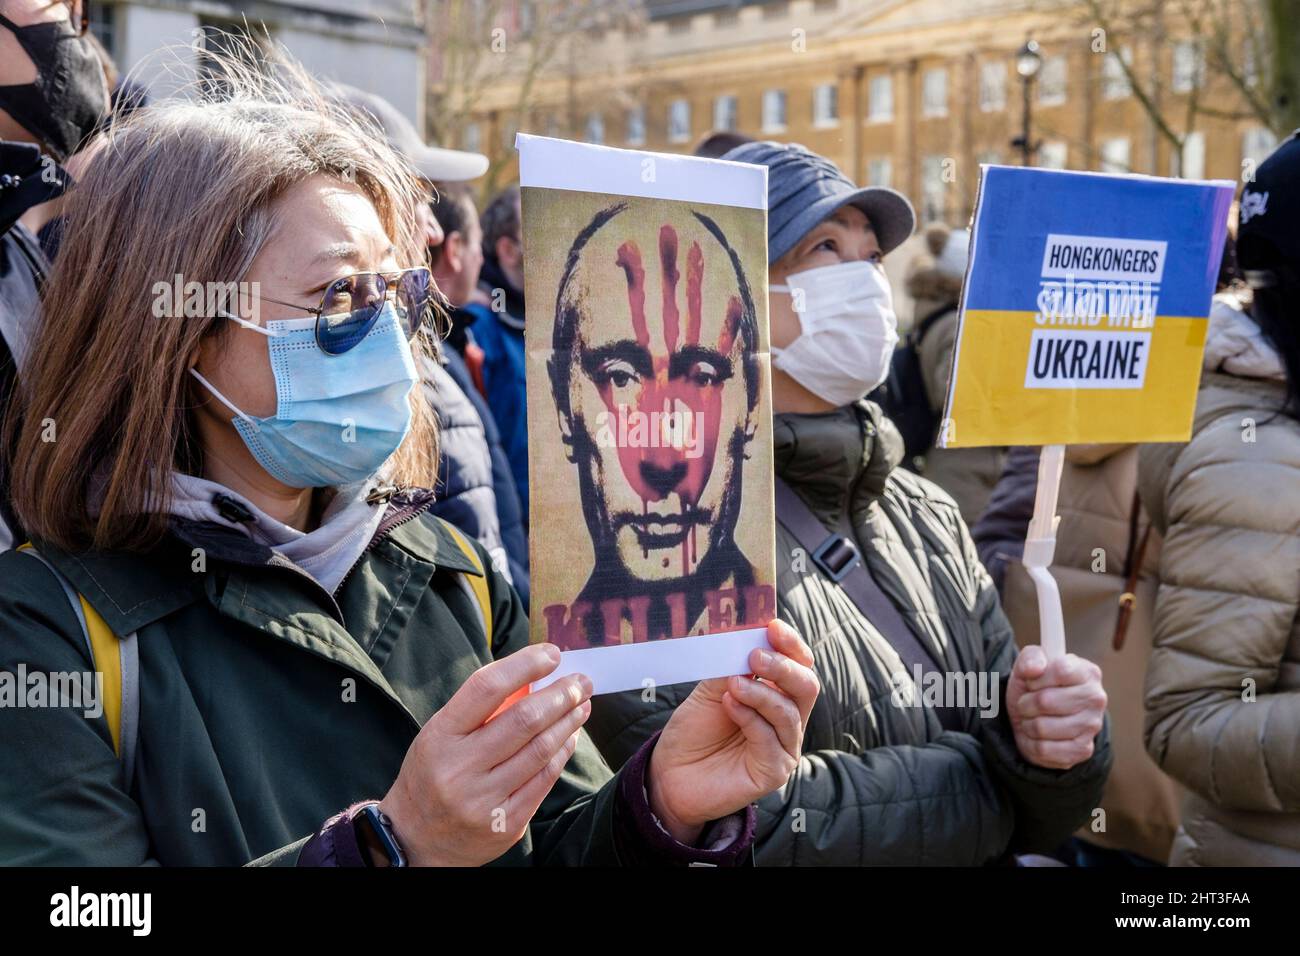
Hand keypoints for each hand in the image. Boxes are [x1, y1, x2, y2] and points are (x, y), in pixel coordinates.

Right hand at [378, 643, 590, 865]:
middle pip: (523, 720)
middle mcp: (460, 768)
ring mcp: (483, 799)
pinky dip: (562, 753)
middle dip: (560, 695)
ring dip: (568, 722)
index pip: (487, 688)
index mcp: (441, 735)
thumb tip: (534, 678)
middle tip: (580, 683)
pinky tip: (570, 736)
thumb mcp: (440, 734)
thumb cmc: (432, 774)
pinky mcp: (505, 824)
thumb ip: (480, 709)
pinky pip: (544, 781)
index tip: (552, 654)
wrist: (415, 839)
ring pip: (540, 750)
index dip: (525, 666)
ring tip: (581, 705)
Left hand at [647, 620, 818, 843]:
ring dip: (761, 693)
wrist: (671, 773)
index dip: (790, 644)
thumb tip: (744, 636)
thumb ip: (730, 666)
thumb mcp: (711, 690)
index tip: (772, 626)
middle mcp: (787, 719)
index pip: (799, 664)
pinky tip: (729, 705)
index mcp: (777, 693)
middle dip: (782, 666)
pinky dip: (750, 717)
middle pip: (806, 686)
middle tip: (754, 656)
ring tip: (733, 684)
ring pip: (789, 712)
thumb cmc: (694, 730)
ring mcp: (783, 746)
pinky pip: (771, 739)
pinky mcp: (774, 771)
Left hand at [1006, 644, 1105, 769]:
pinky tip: (1039, 736)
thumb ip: (1030, 658)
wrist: (1034, 719)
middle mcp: (1096, 698)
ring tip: (1034, 718)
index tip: (1032, 682)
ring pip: (1042, 727)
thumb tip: (1035, 668)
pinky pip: (1044, 749)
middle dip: (1026, 702)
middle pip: (1045, 701)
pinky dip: (1032, 743)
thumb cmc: (1035, 687)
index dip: (1037, 677)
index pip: (1059, 670)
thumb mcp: (1027, 666)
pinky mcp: (1083, 750)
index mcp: (1087, 672)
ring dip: (1028, 724)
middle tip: (1028, 703)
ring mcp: (1092, 726)